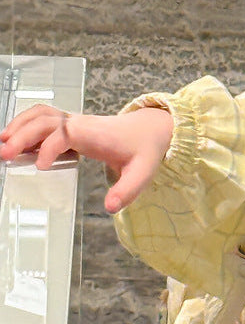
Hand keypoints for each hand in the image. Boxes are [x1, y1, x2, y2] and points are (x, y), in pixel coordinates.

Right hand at [0, 105, 173, 212]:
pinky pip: (42, 119)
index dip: (49, 148)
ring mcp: (73, 123)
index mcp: (94, 134)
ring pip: (40, 115)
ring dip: (18, 127)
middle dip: (22, 135)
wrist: (150, 130)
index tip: (40, 167)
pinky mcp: (69, 126)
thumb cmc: (144, 150)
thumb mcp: (142, 173)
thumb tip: (110, 208)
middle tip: (4, 156)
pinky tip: (14, 143)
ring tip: (1, 146)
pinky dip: (24, 126)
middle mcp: (80, 124)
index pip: (63, 134)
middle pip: (44, 121)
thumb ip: (127, 190)